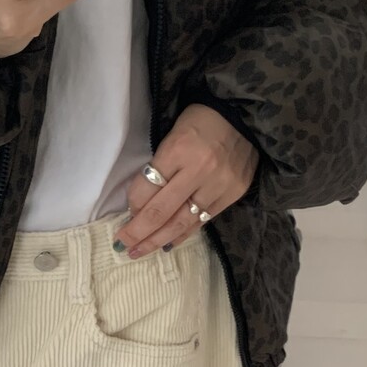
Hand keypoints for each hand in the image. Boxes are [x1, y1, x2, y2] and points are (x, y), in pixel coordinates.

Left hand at [115, 106, 259, 257]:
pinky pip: (202, 222)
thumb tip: (139, 206)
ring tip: (139, 252)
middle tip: (122, 245)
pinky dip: (182, 235)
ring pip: (181, 222)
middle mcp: (199, 169)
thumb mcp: (171, 135)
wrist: (243, 115)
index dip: (132, 206)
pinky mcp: (233, 194)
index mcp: (178, 149)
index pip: (146, 188)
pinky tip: (167, 244)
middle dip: (138, 232)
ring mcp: (218, 184)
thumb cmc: (200, 122)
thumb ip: (158, 168)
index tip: (126, 215)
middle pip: (161, 211)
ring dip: (157, 240)